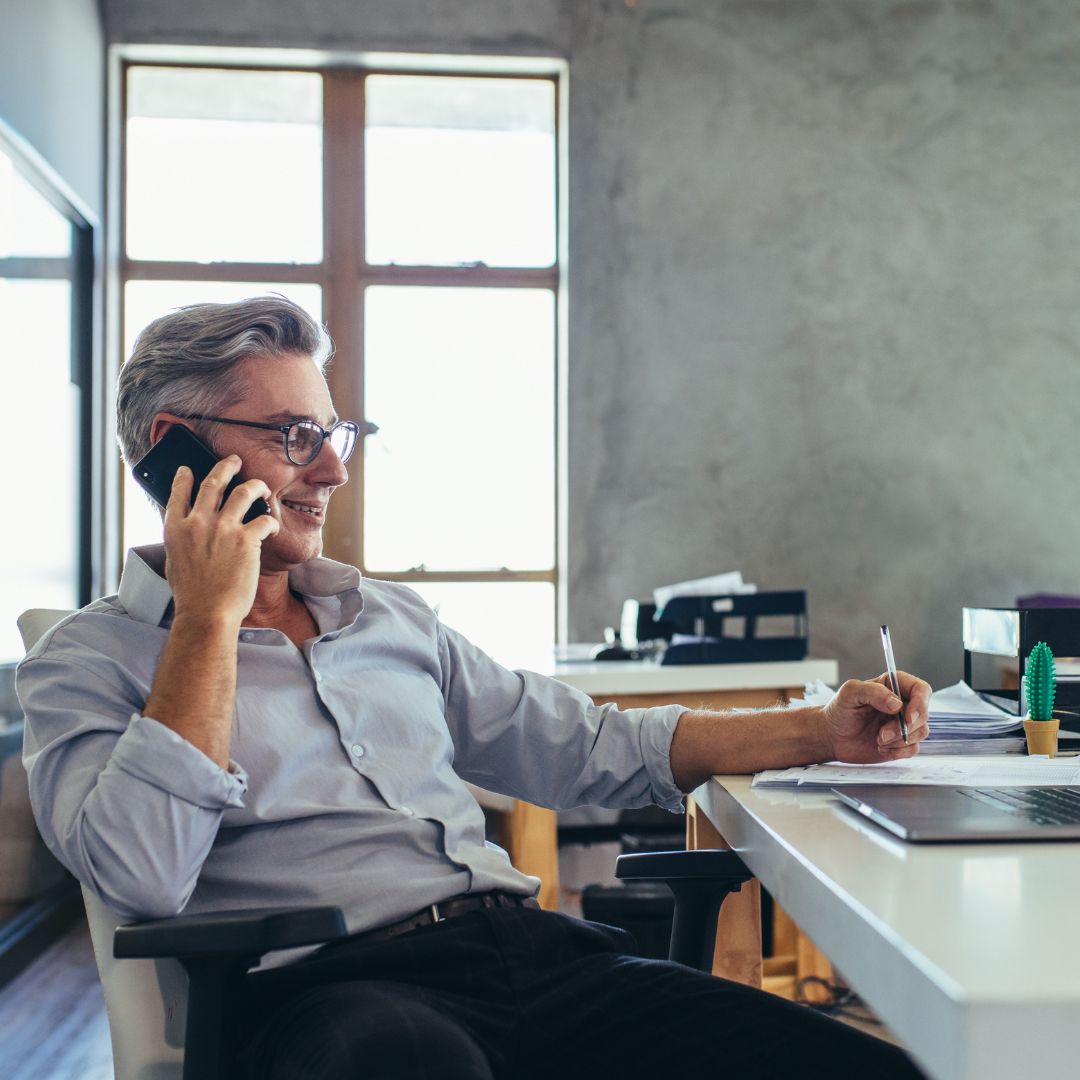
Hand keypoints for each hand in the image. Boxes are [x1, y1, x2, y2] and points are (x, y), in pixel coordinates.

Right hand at [162, 456, 279, 625]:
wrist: (207, 614)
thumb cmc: (192, 596)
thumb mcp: (175, 562)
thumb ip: (182, 541)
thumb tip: (188, 531)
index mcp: (176, 529)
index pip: (178, 493)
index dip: (184, 478)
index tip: (188, 469)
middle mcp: (198, 522)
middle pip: (213, 482)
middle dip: (225, 466)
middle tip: (234, 460)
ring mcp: (223, 529)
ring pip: (243, 491)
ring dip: (256, 485)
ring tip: (262, 487)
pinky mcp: (247, 539)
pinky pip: (264, 519)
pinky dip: (272, 522)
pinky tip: (274, 528)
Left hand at [820, 672, 931, 763]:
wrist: (831, 736)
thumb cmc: (839, 710)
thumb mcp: (850, 693)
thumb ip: (872, 691)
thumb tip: (897, 704)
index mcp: (893, 686)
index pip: (921, 689)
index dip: (920, 703)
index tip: (908, 717)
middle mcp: (902, 704)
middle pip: (923, 713)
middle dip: (906, 727)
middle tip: (883, 734)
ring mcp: (903, 724)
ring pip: (921, 732)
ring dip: (900, 739)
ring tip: (878, 739)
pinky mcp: (901, 742)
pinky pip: (913, 749)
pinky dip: (899, 751)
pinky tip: (881, 748)